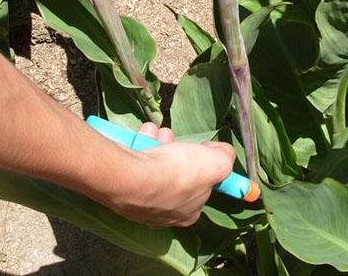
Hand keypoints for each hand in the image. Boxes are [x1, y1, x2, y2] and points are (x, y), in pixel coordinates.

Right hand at [95, 122, 235, 227]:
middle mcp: (164, 213)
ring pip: (155, 165)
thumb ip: (225, 158)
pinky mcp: (121, 189)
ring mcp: (140, 202)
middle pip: (176, 174)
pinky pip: (136, 163)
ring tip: (157, 132)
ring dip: (158, 143)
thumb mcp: (216, 163)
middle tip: (174, 137)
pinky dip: (141, 145)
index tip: (200, 149)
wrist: (131, 177)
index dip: (203, 168)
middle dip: (177, 150)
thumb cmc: (177, 173)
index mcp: (187, 214)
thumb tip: (224, 153)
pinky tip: (144, 135)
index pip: (202, 190)